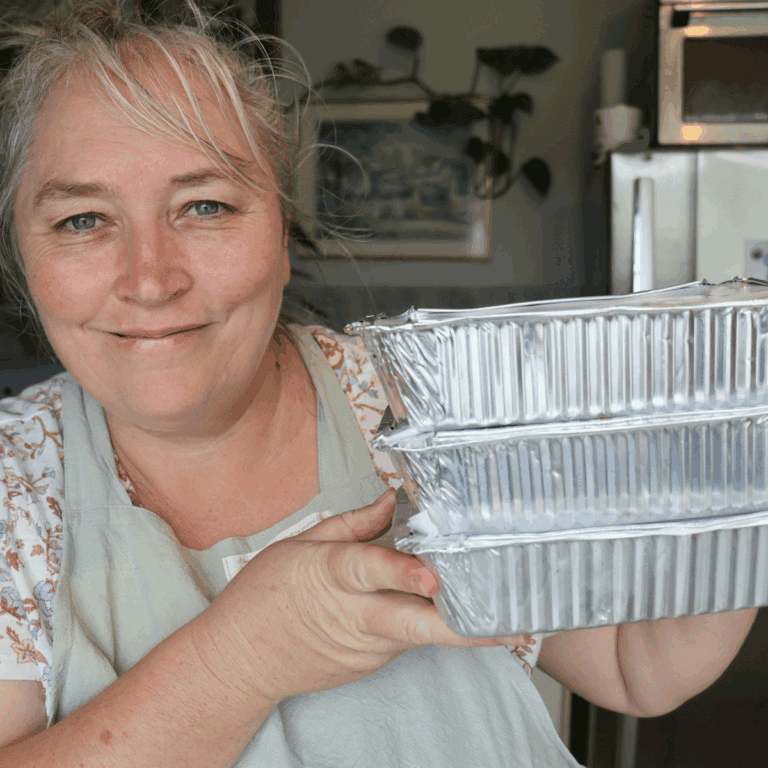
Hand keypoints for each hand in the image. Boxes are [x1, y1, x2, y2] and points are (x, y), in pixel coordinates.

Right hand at [195, 489, 527, 705]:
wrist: (238, 662)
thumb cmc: (263, 598)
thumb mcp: (299, 544)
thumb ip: (353, 524)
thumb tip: (392, 499)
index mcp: (331, 577)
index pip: (371, 571)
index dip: (405, 573)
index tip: (436, 578)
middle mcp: (356, 618)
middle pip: (419, 626)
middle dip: (467, 625)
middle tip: (512, 620)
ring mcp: (366, 649)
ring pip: (420, 632)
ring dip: (454, 618)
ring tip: (491, 594)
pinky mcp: (370, 665)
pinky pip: (404, 640)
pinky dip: (422, 621)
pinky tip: (436, 605)